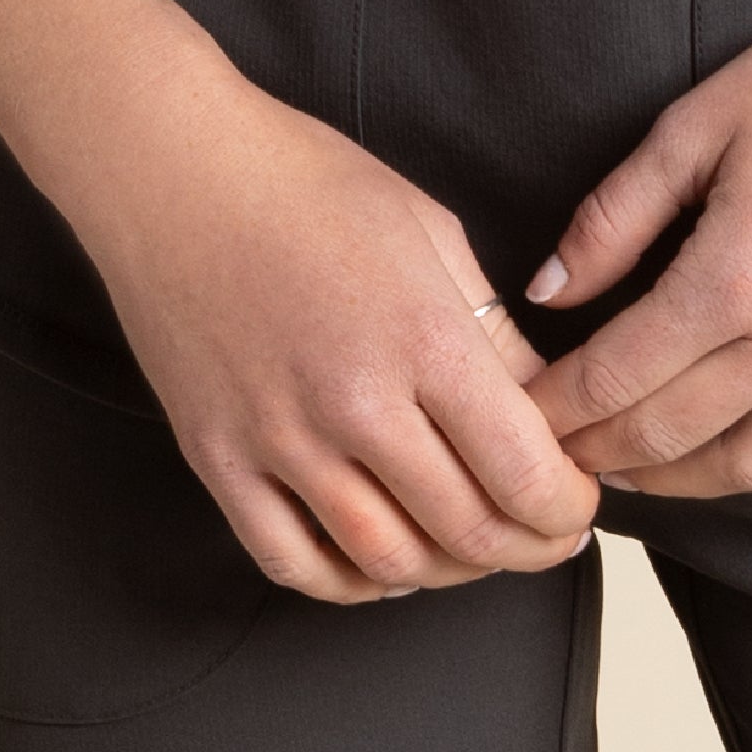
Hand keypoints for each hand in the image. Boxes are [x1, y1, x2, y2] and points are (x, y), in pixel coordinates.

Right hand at [60, 41, 602, 605]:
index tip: (580, 502)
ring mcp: (279, 442)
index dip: (569, 508)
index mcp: (422, 337)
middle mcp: (354, 405)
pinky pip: (294, 564)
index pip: (525, 472)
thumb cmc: (304, 179)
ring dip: (447, 572)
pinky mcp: (219, 461)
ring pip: (388, 564)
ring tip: (472, 546)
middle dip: (527, 548)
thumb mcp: (429, 229)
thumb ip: (491, 329)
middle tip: (545, 535)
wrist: (171, 168)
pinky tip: (381, 561)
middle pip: (467, 532)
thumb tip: (541, 406)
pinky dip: (350, 583)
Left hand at [517, 0, 751, 495]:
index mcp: (735, 278)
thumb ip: (612, 219)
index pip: (617, 377)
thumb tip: (545, 292)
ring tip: (636, 467)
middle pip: (673, 436)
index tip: (523, 420)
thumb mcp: (694, 125)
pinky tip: (737, 448)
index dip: (558, 409)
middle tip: (559, 455)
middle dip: (602, 454)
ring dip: (682, 481)